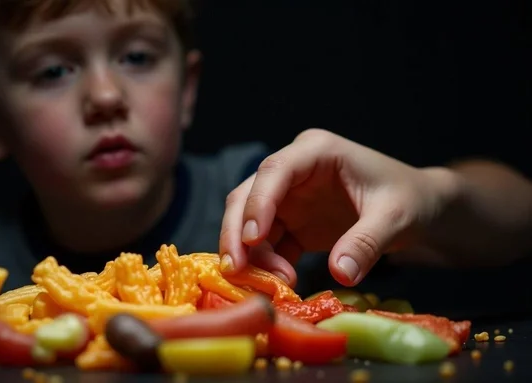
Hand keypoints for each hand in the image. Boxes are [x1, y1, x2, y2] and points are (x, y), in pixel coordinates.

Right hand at [218, 129, 457, 286]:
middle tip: (236, 270)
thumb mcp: (395, 218)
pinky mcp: (292, 222)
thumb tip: (340, 274)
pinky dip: (267, 264)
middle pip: (248, 196)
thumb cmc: (410, 200)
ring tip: (274, 285)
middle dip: (236, 233)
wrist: (419, 209)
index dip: (257, 204)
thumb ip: (366, 243)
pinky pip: (267, 243)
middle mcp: (294, 171)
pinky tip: (280, 284)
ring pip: (249, 222)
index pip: (274, 171)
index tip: (251, 239)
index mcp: (316, 152)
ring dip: (252, 254)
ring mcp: (289, 197)